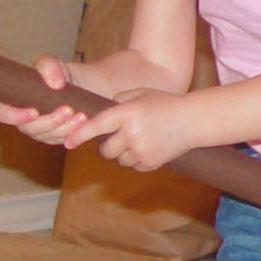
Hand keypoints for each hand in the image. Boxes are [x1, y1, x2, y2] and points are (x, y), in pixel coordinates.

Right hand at [0, 55, 93, 145]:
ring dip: (65, 127)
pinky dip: (73, 132)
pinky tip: (84, 123)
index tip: (34, 112)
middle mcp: (22, 120)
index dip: (15, 116)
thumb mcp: (50, 63)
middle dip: (50, 121)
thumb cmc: (55, 73)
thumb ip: (48, 66)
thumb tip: (55, 84)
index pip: (3, 114)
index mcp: (12, 102)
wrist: (77, 85)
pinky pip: (61, 140)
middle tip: (68, 110)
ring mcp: (38, 131)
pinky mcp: (54, 137)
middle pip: (29, 128)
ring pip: (47, 136)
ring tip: (81, 115)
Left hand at [72, 91, 196, 172]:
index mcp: (127, 113)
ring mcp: (141, 150)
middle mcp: (132, 133)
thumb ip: (118, 99)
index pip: (97, 126)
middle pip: (105, 149)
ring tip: (138, 140)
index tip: (67, 143)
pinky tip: (148, 147)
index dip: (80, 135)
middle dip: (108, 145)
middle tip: (118, 137)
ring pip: (118, 160)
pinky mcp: (150, 163)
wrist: (193, 120)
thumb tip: (100, 114)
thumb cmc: (165, 103)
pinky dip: (136, 160)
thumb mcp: (141, 93)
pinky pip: (133, 166)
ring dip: (122, 153)